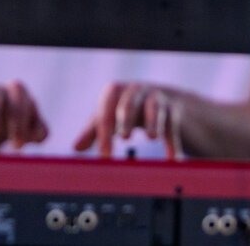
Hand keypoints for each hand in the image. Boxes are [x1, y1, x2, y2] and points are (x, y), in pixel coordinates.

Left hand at [73, 81, 189, 158]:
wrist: (160, 97)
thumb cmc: (126, 108)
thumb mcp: (108, 115)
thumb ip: (92, 130)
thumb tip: (76, 147)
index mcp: (115, 92)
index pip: (106, 110)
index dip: (104, 133)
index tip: (104, 156)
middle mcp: (136, 91)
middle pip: (129, 103)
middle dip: (126, 119)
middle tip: (124, 137)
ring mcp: (156, 97)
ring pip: (154, 107)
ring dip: (152, 122)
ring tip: (151, 138)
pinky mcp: (173, 109)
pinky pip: (172, 125)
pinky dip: (173, 142)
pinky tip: (172, 158)